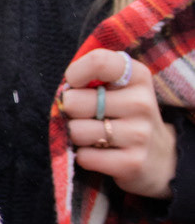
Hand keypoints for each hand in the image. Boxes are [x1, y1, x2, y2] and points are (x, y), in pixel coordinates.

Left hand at [60, 48, 176, 199]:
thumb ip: (92, 79)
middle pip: (75, 102)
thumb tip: (63, 93)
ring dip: (76, 136)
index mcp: (137, 76)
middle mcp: (141, 102)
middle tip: (86, 116)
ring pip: (77, 131)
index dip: (75, 74)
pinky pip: (85, 157)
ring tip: (94, 135)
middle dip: (70, 111)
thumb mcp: (119, 87)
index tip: (75, 84)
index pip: (98, 61)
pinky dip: (85, 156)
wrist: (159, 156)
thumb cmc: (124, 113)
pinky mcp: (132, 162)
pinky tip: (102, 153)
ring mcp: (139, 133)